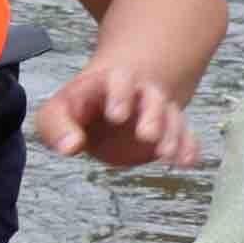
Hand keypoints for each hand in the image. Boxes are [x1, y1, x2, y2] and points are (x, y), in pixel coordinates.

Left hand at [33, 57, 199, 168]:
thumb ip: (56, 128)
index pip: (119, 81)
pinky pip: (186, 136)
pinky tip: (187, 162)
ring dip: (172, 135)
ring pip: (172, 117)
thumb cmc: (76, 110)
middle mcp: (140, 93)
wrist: (104, 111)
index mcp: (110, 83)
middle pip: (153, 98)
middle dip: (153, 115)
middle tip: (147, 135)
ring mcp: (157, 112)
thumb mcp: (55, 115)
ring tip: (166, 155)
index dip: (120, 95)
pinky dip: (188, 148)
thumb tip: (69, 147)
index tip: (116, 116)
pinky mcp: (168, 132)